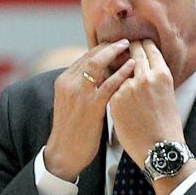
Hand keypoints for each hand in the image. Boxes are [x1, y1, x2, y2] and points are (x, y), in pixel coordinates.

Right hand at [44, 40, 134, 180]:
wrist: (65, 153)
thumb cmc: (72, 131)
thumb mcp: (71, 104)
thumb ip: (82, 88)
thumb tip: (100, 76)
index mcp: (63, 81)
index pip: (84, 57)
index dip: (102, 49)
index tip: (116, 45)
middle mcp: (69, 83)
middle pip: (92, 55)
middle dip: (111, 47)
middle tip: (126, 41)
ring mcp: (80, 93)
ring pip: (99, 64)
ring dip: (117, 53)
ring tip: (132, 47)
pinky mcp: (92, 105)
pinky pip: (110, 83)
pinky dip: (122, 72)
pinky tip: (133, 67)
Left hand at [109, 40, 184, 168]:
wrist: (159, 148)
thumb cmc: (166, 126)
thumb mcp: (167, 95)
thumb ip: (154, 78)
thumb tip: (141, 67)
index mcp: (162, 74)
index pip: (149, 47)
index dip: (140, 44)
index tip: (135, 44)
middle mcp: (146, 76)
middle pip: (133, 52)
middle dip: (125, 49)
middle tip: (120, 49)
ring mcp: (129, 87)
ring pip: (118, 69)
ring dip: (115, 69)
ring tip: (113, 72)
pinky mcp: (115, 99)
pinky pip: (110, 87)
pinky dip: (110, 89)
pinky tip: (110, 94)